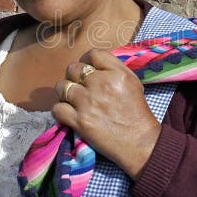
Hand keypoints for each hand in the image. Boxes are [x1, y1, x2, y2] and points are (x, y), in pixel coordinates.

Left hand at [52, 49, 160, 179]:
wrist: (139, 142)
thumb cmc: (137, 113)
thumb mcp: (133, 83)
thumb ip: (114, 70)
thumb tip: (92, 65)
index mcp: (117, 73)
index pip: (92, 54)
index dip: (86, 61)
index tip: (86, 71)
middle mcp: (102, 84)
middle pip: (73, 69)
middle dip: (74, 77)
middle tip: (79, 88)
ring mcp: (88, 102)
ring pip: (61, 87)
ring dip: (65, 94)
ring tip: (72, 101)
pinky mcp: (80, 121)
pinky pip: (57, 108)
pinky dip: (61, 111)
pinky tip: (69, 114)